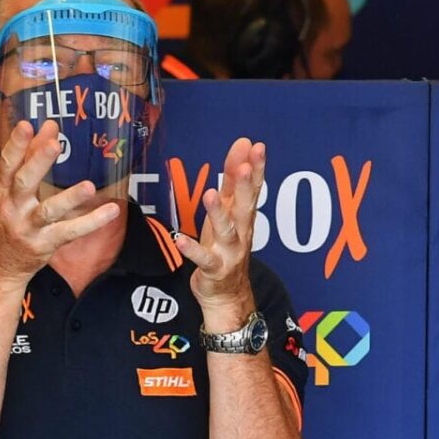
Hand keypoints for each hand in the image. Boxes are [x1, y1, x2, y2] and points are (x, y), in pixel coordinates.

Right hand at [0, 120, 120, 289]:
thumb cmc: (6, 223)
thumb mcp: (8, 194)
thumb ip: (27, 163)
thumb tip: (46, 132)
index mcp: (1, 191)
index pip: (6, 164)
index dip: (16, 144)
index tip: (27, 124)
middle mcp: (12, 208)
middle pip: (24, 182)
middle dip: (38, 162)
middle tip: (55, 144)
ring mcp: (28, 228)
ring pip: (49, 211)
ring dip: (69, 198)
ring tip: (88, 186)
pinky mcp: (45, 244)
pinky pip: (70, 232)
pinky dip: (92, 222)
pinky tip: (111, 210)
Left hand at [177, 137, 264, 326]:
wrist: (227, 294)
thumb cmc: (226, 247)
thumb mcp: (229, 211)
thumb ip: (233, 179)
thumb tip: (243, 145)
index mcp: (243, 216)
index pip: (253, 189)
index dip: (257, 168)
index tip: (258, 147)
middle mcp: (241, 232)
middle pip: (244, 207)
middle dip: (245, 187)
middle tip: (245, 166)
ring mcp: (229, 252)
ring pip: (226, 231)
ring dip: (219, 213)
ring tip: (211, 195)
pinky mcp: (214, 269)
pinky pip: (203, 259)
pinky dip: (192, 249)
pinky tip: (180, 239)